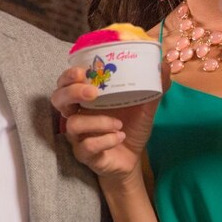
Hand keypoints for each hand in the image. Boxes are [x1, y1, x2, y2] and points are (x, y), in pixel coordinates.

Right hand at [51, 63, 161, 181]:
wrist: (132, 158)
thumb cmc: (131, 127)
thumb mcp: (145, 106)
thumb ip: (153, 86)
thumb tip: (163, 63)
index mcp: (87, 99)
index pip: (66, 82)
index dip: (68, 75)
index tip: (81, 71)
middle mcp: (77, 114)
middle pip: (58, 99)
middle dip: (72, 92)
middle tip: (94, 93)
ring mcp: (78, 135)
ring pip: (73, 124)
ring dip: (98, 122)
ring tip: (118, 124)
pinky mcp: (84, 154)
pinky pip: (86, 146)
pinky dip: (105, 140)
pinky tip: (119, 137)